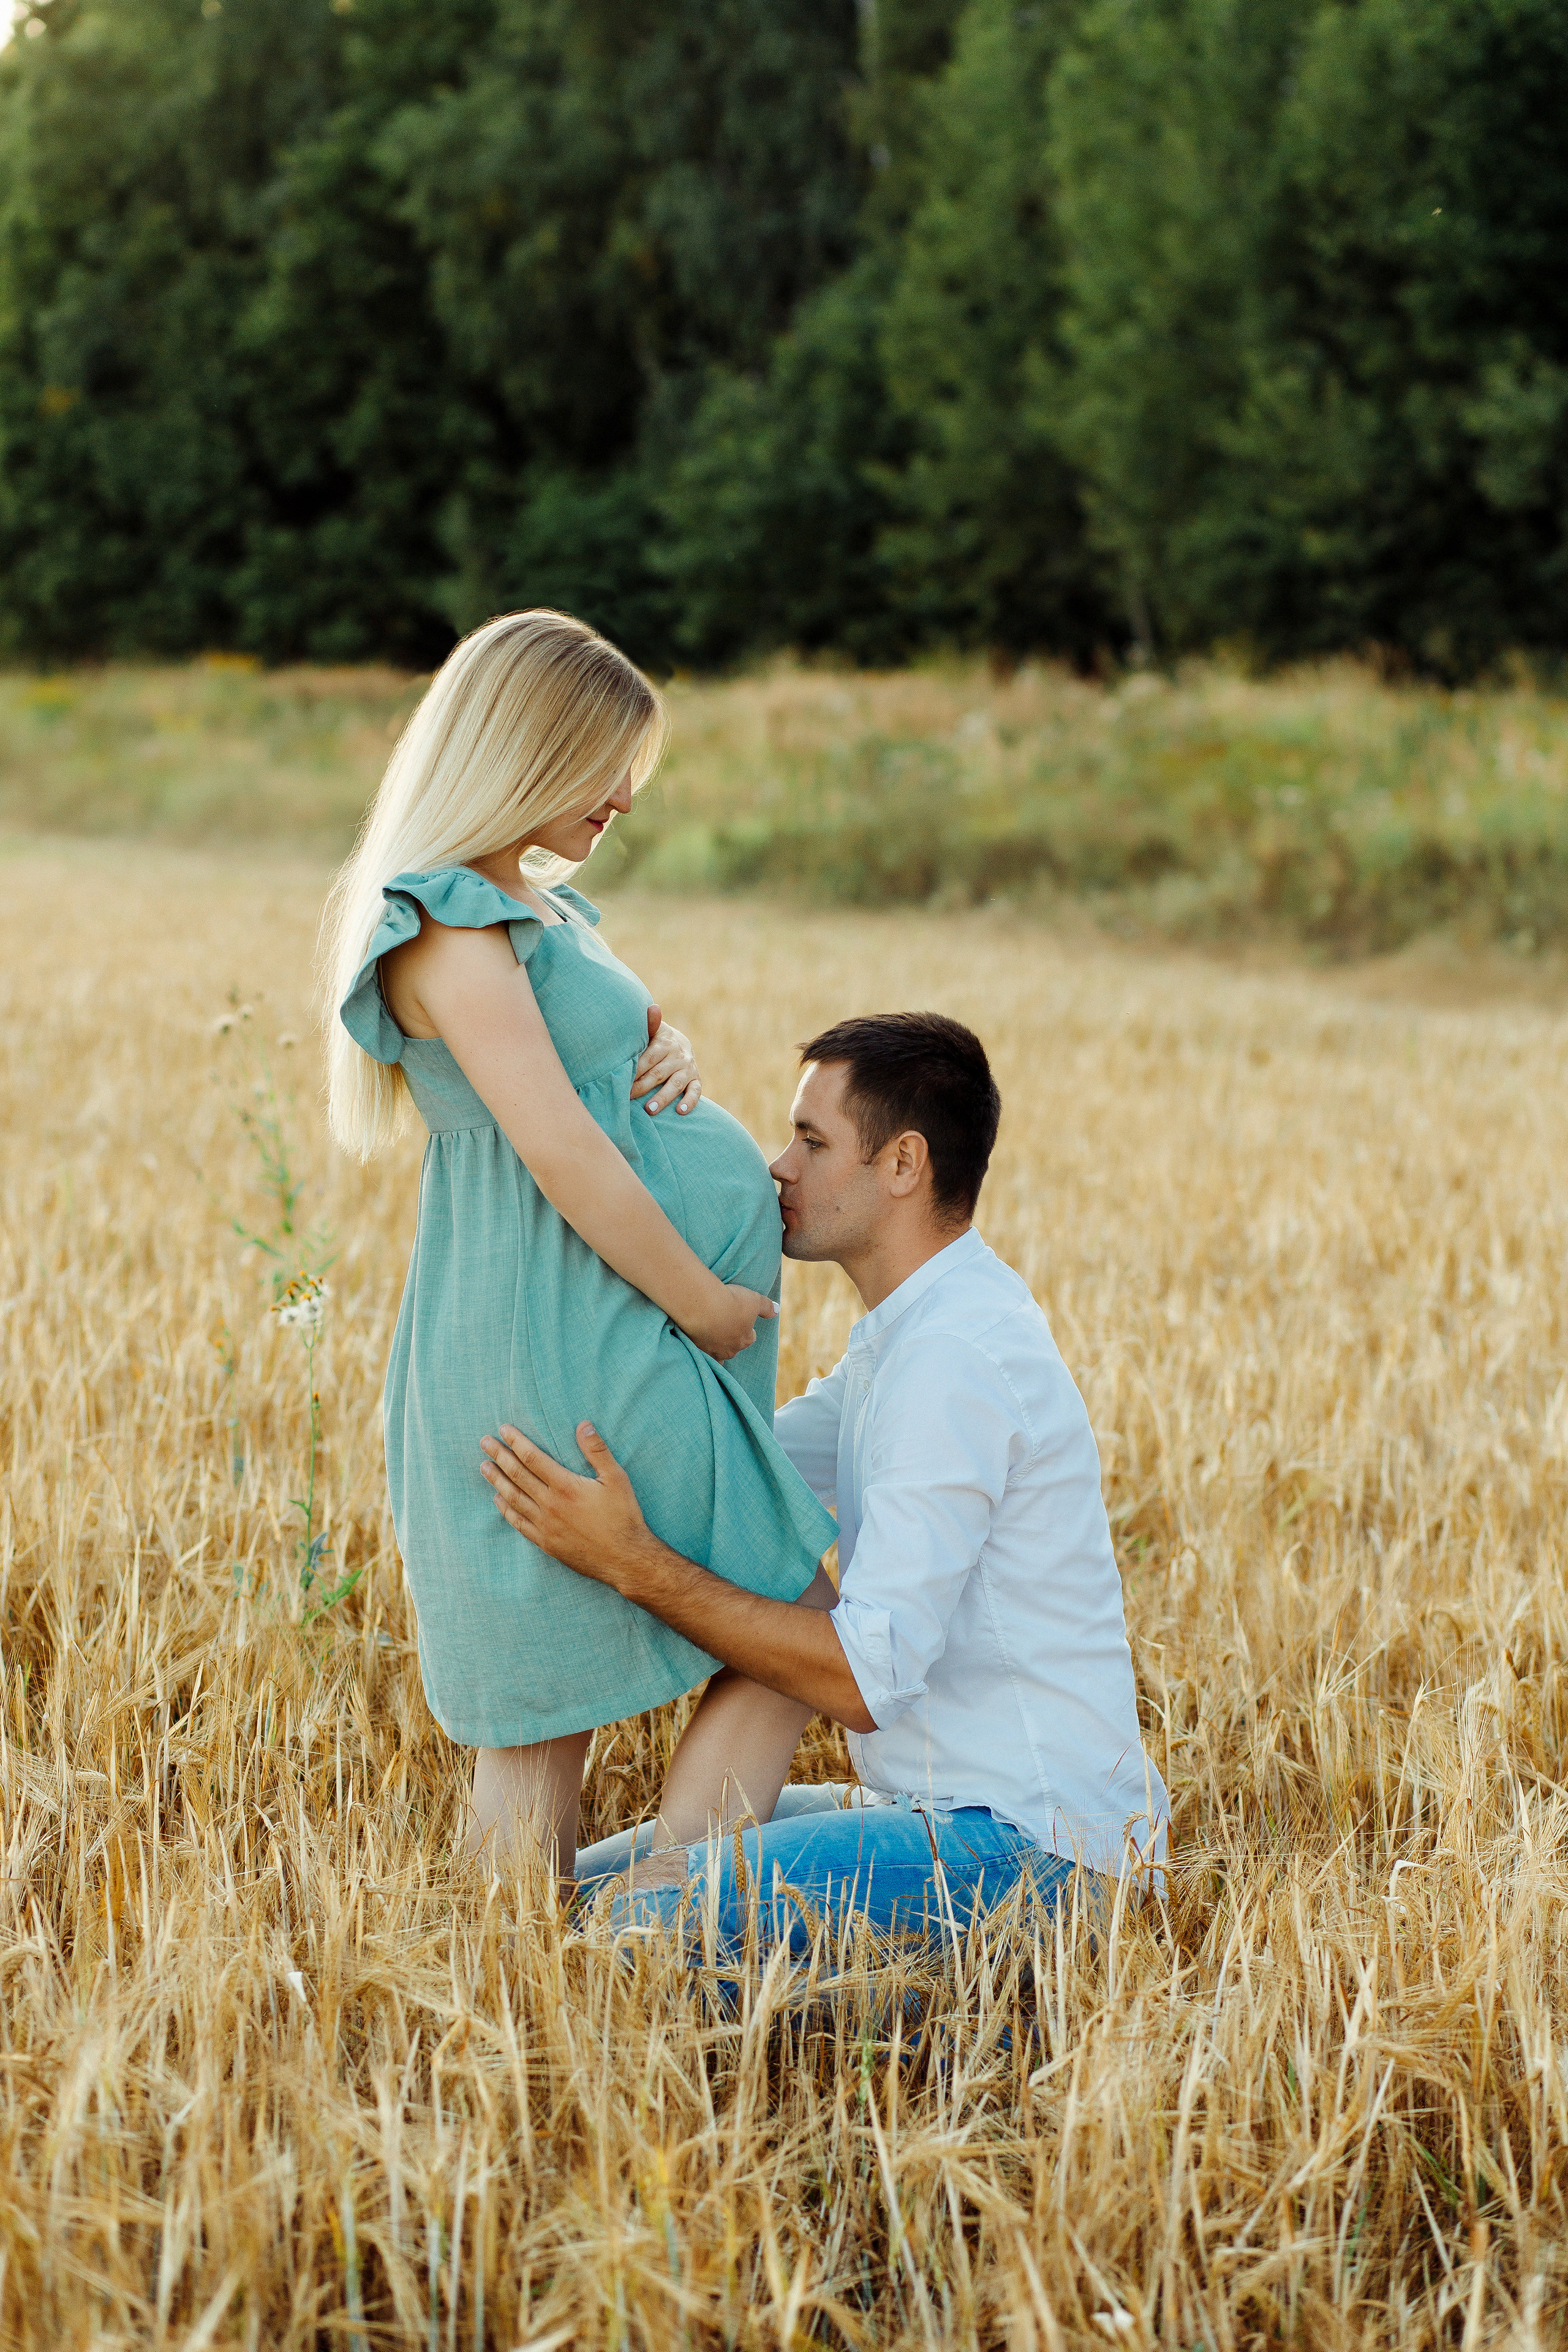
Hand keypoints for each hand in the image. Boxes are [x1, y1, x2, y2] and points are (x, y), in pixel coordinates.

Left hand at [480, 1421, 649, 1588]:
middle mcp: (550, 1505)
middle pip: (517, 1475)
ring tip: (484, 1467)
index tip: (503, 1429)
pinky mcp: (546, 1543)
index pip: (532, 1458)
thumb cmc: (624, 1517)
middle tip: (484, 1442)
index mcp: (565, 1486)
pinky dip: (506, 1509)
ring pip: (513, 1498)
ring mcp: (545, 1526)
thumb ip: (597, 1451)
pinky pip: (519, 1523)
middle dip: (499, 1456)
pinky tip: (498, 1500)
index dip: (516, 1442)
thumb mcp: (617, 1479)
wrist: (624, 1559)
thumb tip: (583, 1425)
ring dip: (497, 1480)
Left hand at [630, 1005, 701, 1115]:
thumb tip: (652, 1008)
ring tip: (649, 1109)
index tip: (621, 1081)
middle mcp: (678, 1055)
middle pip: (659, 1073)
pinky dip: (689, 1102)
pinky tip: (680, 1112)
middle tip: (628, 1098)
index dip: (635, 1070)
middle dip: (643, 1087)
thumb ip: (649, 1023)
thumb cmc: (655, 1039)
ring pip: (676, 1084)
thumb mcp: (652, 1029)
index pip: (648, 1058)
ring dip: (663, 1097)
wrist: (679, 1043)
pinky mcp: (696, 1079)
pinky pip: (695, 1091)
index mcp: (665, 1042)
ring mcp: (688, 1068)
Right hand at [685, 1282, 777, 1362]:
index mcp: (745, 1340)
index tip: (740, 1319)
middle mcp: (730, 1350)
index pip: (749, 1337)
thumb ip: (766, 1307)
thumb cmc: (731, 1302)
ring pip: (716, 1356)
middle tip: (723, 1324)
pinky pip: (699, 1353)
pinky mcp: (695, 1348)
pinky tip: (695, 1339)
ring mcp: (712, 1351)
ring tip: (710, 1337)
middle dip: (730, 1339)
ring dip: (714, 1348)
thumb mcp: (754, 1300)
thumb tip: (776, 1310)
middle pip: (733, 1348)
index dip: (746, 1328)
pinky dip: (698, 1347)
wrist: (703, 1305)